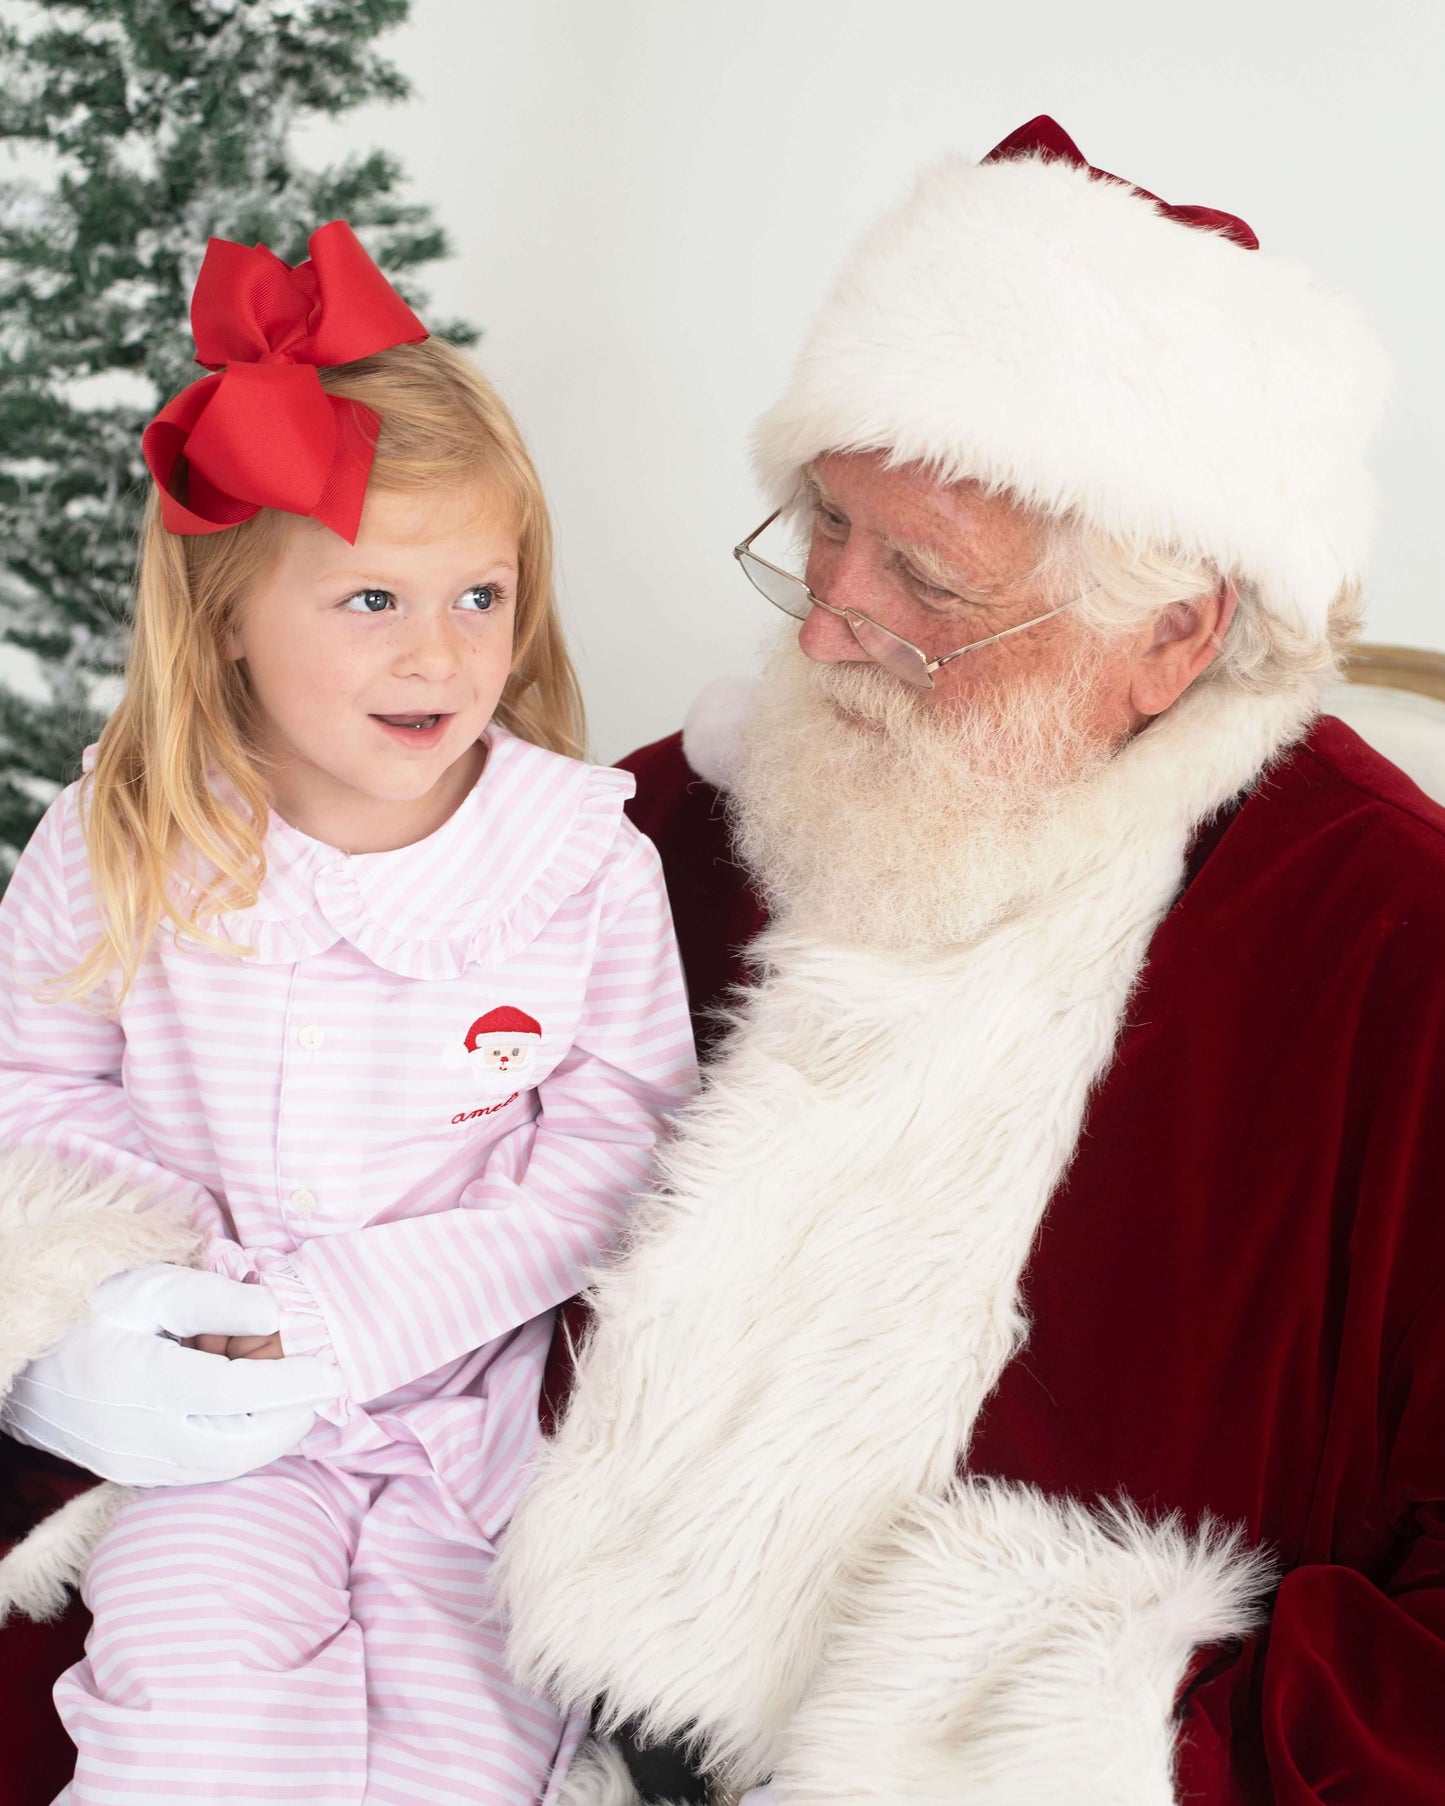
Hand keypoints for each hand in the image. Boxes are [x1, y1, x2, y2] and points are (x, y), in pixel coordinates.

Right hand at [1, 1264, 343, 1485]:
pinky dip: (237, 1442)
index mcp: (141, 1380)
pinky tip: (248, 1408)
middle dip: (291, 1421)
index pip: (235, 1396)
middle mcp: (138, 1434)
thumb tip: (276, 1312)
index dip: (291, 1385)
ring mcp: (133, 1462)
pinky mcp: (132, 1472)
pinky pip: (200, 1468)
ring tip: (286, 1390)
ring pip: (222, 1465)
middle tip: (322, 1387)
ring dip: (266, 1435)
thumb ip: (215, 1299)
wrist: (27, 1362)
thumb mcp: (149, 1286)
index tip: (332, 1371)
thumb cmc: (89, 1310)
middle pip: (237, 1447)